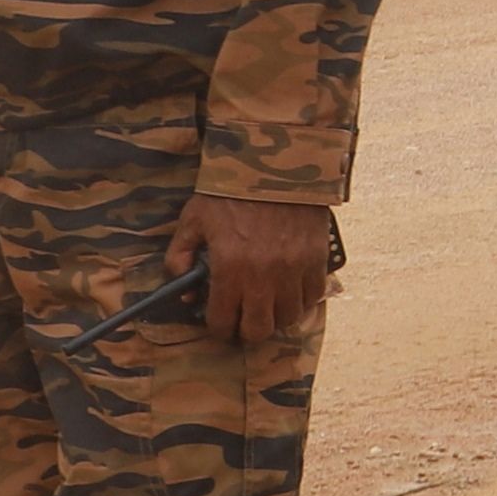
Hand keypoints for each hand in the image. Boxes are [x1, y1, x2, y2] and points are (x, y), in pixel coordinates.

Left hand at [188, 194, 334, 346]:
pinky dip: (301, 300)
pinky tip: (290, 292)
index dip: (218, 330)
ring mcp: (293, 270)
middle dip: (246, 332)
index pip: (222, 321)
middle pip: (258, 330)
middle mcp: (263, 276)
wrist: (276, 164)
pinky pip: (312, 297)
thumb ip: (180, 257)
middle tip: (243, 323)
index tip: (219, 327)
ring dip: (275, 317)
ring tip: (267, 307)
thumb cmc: (230, 192)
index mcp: (229, 268)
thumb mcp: (193, 219)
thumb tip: (185, 292)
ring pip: (288, 318)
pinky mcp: (316, 259)